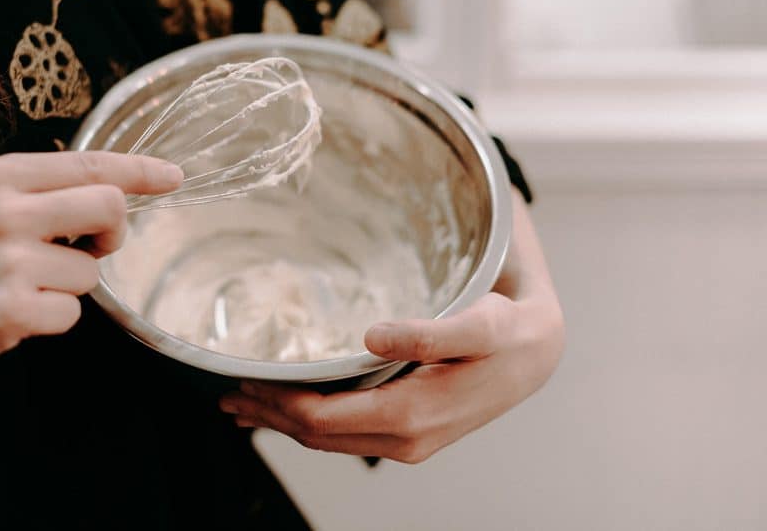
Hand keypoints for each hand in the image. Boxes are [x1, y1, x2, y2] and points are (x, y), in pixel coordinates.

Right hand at [0, 151, 181, 389]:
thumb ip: (41, 192)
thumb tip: (114, 188)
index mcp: (1, 175)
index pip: (91, 163)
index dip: (140, 170)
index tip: (174, 176)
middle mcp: (5, 209)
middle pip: (110, 206)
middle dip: (113, 234)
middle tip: (89, 249)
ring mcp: (8, 259)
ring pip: (92, 272)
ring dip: (68, 287)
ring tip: (20, 287)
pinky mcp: (12, 308)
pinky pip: (72, 313)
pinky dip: (51, 319)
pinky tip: (12, 314)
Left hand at [219, 192, 562, 463]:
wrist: (538, 354)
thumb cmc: (507, 334)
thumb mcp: (479, 326)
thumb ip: (430, 331)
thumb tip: (372, 336)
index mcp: (410, 417)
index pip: (322, 420)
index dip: (278, 403)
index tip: (245, 379)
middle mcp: (404, 439)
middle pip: (317, 435)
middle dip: (270, 416)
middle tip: (228, 393)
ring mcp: (407, 440)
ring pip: (328, 439)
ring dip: (284, 422)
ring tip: (244, 406)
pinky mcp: (409, 431)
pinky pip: (346, 433)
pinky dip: (309, 422)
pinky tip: (290, 411)